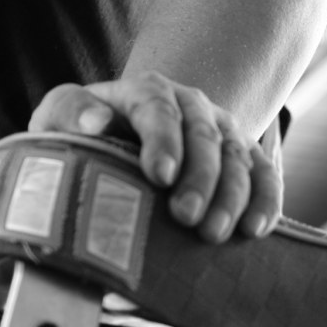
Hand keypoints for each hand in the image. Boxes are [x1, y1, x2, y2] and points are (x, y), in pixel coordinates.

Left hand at [27, 71, 281, 243]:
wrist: (111, 136)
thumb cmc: (79, 130)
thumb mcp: (59, 116)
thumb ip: (69, 111)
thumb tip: (96, 121)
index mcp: (144, 91)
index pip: (159, 109)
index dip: (163, 141)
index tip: (159, 176)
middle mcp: (189, 104)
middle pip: (204, 136)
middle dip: (200, 179)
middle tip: (186, 218)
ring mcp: (220, 128)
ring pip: (237, 157)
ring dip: (232, 197)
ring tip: (214, 235)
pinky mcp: (241, 155)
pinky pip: (264, 172)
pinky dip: (267, 199)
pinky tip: (256, 229)